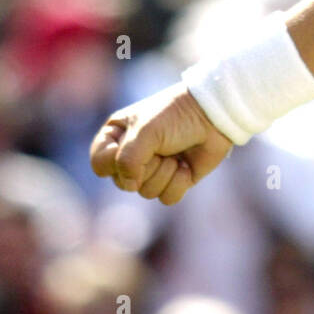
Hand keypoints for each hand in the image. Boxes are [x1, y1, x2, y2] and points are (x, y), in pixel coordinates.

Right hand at [90, 83, 234, 205]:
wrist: (214, 115)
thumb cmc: (175, 115)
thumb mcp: (145, 131)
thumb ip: (127, 159)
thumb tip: (130, 186)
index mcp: (117, 136)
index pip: (100, 164)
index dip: (114, 162)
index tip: (132, 146)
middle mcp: (131, 154)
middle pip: (124, 182)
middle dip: (148, 167)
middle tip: (162, 148)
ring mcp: (152, 169)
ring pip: (146, 192)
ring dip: (165, 174)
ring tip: (176, 155)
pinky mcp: (173, 180)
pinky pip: (167, 198)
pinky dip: (179, 183)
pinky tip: (186, 165)